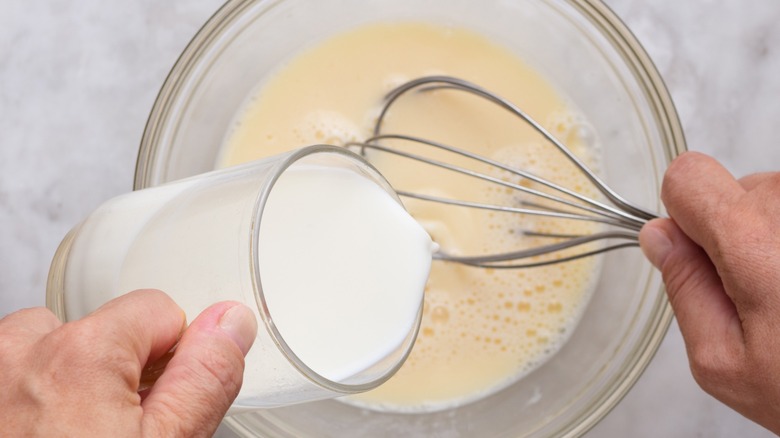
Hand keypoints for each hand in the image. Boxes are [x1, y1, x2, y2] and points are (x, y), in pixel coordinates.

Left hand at [0, 289, 257, 436]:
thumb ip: (205, 377)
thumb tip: (231, 322)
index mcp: (82, 354)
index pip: (158, 311)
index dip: (173, 361)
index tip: (160, 407)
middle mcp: (19, 353)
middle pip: (97, 330)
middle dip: (115, 372)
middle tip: (114, 434)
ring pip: (44, 353)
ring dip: (64, 385)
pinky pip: (10, 379)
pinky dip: (27, 402)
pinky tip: (40, 437)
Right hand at [639, 151, 779, 434]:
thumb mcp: (723, 360)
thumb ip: (684, 289)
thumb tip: (661, 239)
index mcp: (753, 244)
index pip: (688, 177)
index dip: (683, 213)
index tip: (697, 250)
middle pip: (737, 189)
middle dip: (735, 233)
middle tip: (762, 293)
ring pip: (777, 201)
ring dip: (775, 238)